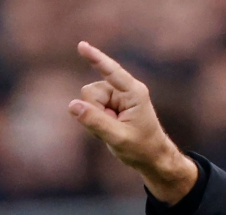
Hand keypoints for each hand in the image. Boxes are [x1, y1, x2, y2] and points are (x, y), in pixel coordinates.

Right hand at [69, 41, 197, 204]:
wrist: (153, 157)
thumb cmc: (142, 148)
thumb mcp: (118, 138)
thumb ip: (95, 121)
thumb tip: (72, 105)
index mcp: (134, 93)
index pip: (112, 72)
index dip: (96, 58)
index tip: (82, 46)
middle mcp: (125, 90)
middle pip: (91, 92)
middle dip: (94, 111)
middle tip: (112, 129)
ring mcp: (117, 96)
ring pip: (88, 100)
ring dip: (95, 117)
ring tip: (113, 130)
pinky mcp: (112, 103)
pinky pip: (91, 107)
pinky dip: (96, 120)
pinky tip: (109, 128)